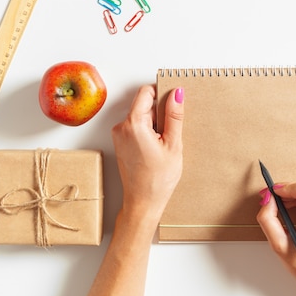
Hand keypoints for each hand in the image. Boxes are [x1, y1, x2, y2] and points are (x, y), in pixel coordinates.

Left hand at [83, 85, 184, 295]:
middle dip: (160, 113)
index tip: (174, 103)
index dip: (161, 93)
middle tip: (171, 133)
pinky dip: (148, 132)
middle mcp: (122, 127)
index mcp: (134, 124)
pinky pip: (136, 127)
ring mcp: (119, 135)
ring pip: (141, 116)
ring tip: (164, 144)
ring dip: (155, 124)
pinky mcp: (120, 143)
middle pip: (144, 105)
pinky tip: (157, 149)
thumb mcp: (173, 144)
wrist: (143, 203)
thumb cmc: (158, 179)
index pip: (146, 92)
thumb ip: (174, 116)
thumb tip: (176, 93)